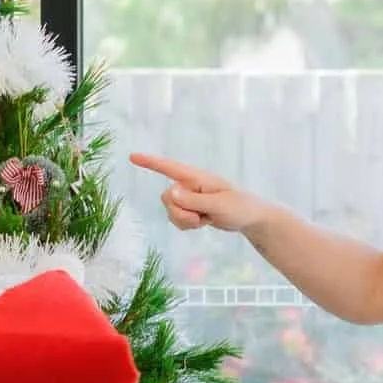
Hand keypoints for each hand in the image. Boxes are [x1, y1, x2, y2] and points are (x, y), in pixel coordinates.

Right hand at [128, 154, 272, 234]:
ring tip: (206, 219)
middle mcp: (188, 185)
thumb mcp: (218, 205)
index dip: (150, 162)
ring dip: (186, 221)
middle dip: (181, 213)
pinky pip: (176, 220)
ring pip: (170, 212)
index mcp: (196, 177)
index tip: (132, 157)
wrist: (250, 218)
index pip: (169, 168)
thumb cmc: (239, 206)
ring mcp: (188, 198)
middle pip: (167, 199)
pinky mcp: (189, 210)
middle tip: (201, 217)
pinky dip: (188, 226)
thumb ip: (193, 200)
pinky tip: (203, 222)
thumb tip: (169, 193)